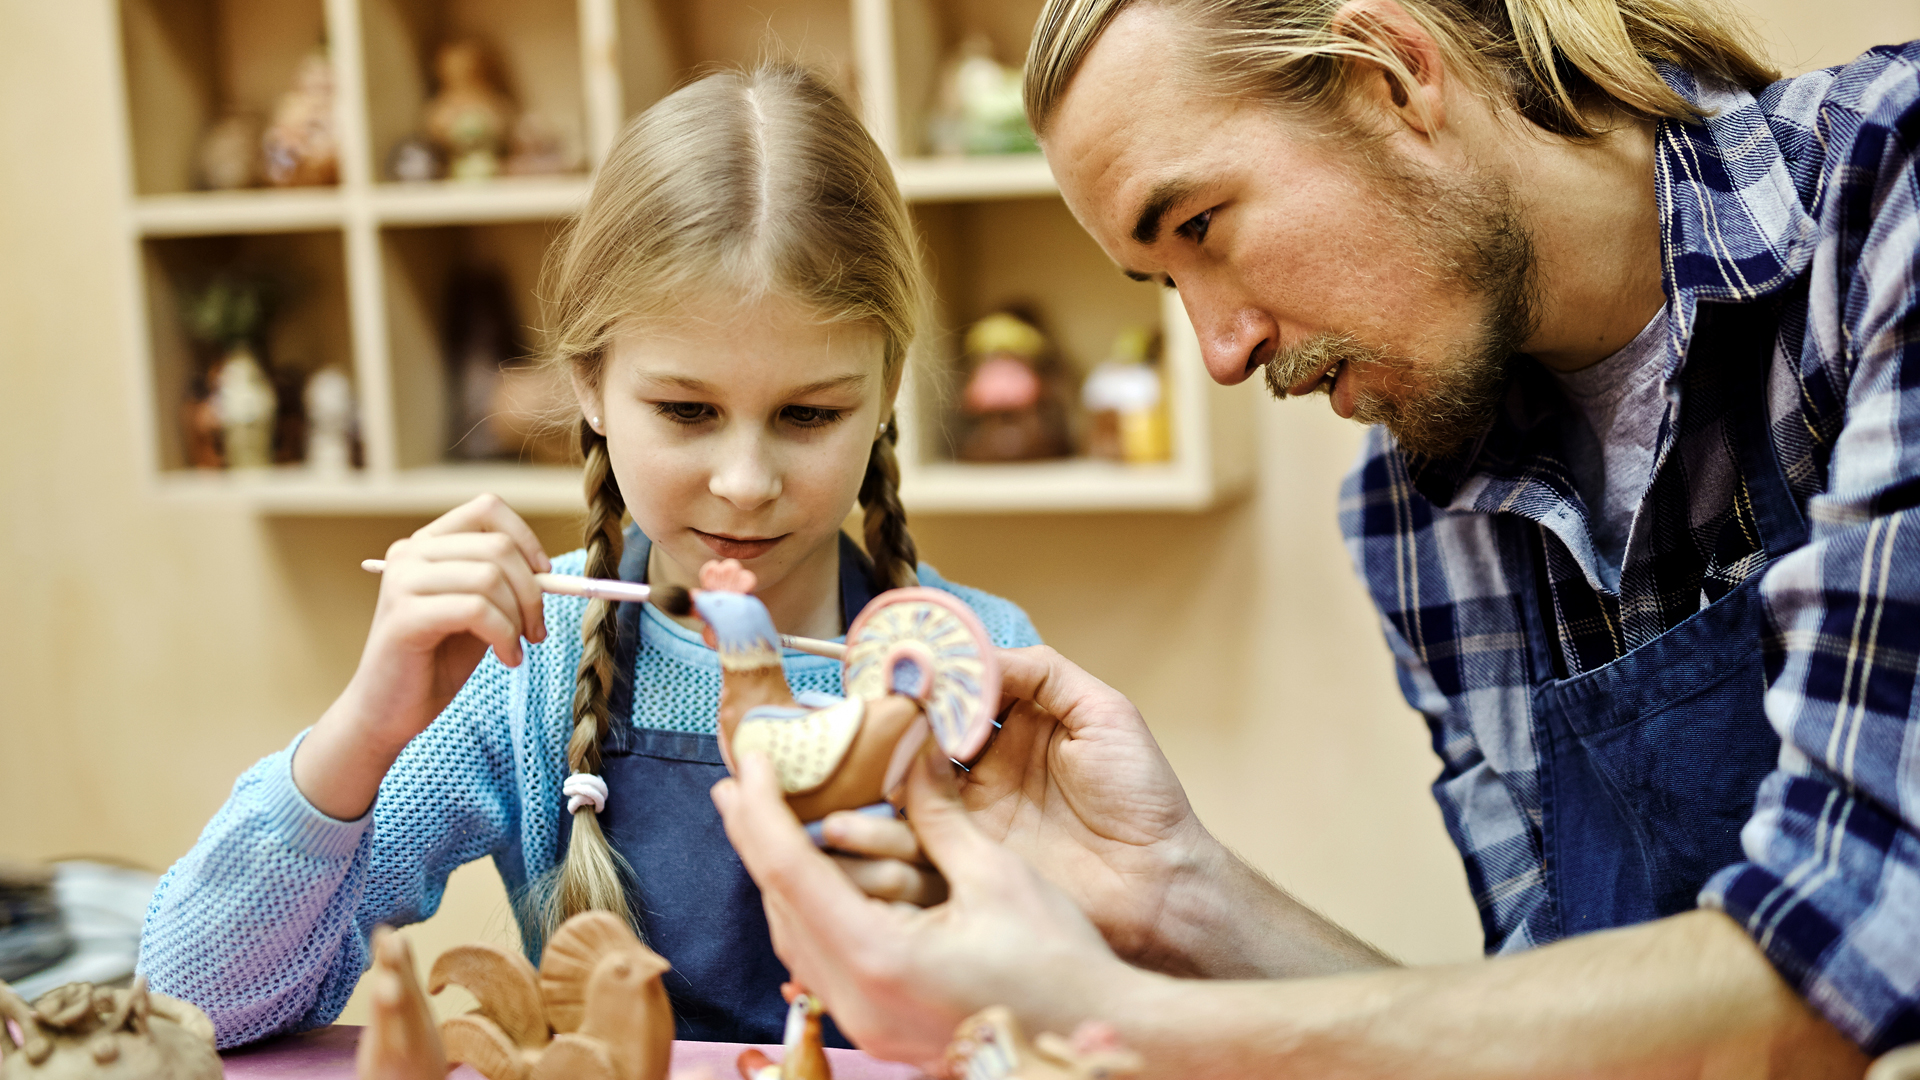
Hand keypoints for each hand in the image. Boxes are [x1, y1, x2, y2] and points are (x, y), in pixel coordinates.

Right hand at [294, 494, 550, 818]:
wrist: (389, 711)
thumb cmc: (437, 660)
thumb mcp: (480, 610)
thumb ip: (505, 583)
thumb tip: (549, 571)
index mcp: (426, 544)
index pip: (487, 509)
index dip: (527, 539)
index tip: (545, 578)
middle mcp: (409, 553)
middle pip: (497, 546)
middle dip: (533, 590)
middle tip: (537, 630)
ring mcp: (402, 581)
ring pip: (490, 577)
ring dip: (519, 618)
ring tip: (517, 648)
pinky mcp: (404, 616)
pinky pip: (476, 609)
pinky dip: (504, 635)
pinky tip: (506, 659)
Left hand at [713, 749, 1136, 1068]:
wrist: (1096, 1041)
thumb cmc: (1058, 966)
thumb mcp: (997, 876)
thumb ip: (941, 818)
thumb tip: (913, 757)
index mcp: (878, 956)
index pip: (792, 871)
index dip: (763, 811)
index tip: (751, 763)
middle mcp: (858, 997)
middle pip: (781, 906)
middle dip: (756, 838)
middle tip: (740, 782)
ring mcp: (866, 1021)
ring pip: (794, 939)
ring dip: (777, 877)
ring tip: (763, 823)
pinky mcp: (881, 1026)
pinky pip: (821, 964)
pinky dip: (808, 913)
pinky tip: (811, 882)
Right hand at [849, 646, 1390, 978]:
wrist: (1155, 885)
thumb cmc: (1142, 796)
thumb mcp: (1104, 712)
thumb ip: (1041, 672)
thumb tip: (975, 654)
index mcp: (1016, 723)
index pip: (957, 689)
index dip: (925, 676)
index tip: (892, 664)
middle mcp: (983, 764)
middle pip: (921, 732)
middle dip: (891, 718)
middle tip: (861, 706)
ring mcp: (969, 810)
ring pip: (905, 779)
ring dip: (879, 764)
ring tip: (853, 749)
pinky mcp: (962, 855)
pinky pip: (912, 832)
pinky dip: (884, 817)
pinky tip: (863, 798)